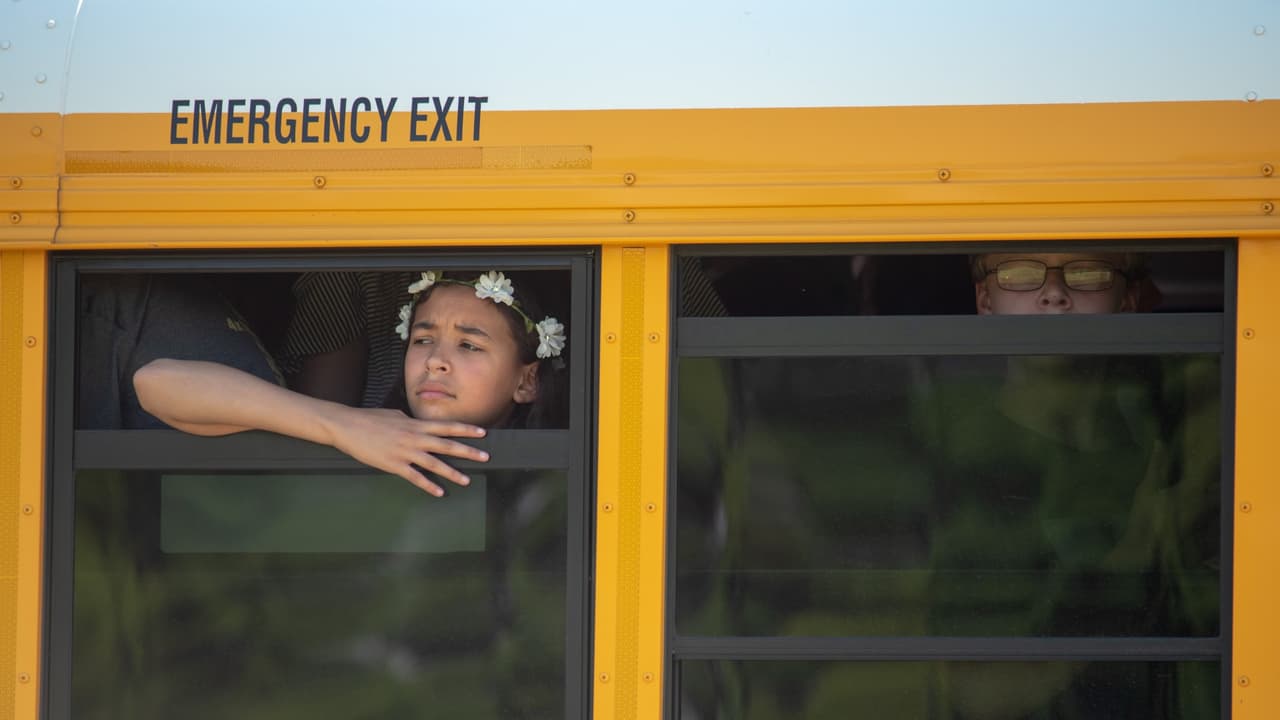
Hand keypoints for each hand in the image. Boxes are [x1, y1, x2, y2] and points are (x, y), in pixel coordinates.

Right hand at [323, 406, 489, 495]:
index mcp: (416, 424)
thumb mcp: (396, 414)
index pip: (447, 426)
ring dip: (452, 473)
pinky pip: (415, 478)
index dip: (466, 430)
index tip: (483, 433)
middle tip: (486, 457)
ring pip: (435, 464)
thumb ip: (412, 421)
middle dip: (468, 451)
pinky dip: (428, 486)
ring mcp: (405, 452)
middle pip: (447, 445)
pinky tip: (439, 492)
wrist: (348, 426)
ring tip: (467, 480)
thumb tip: (421, 424)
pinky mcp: (394, 465)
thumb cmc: (371, 418)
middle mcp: (415, 437)